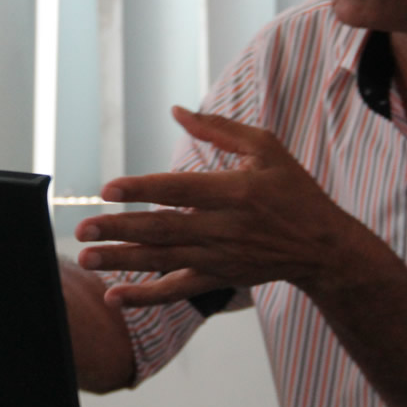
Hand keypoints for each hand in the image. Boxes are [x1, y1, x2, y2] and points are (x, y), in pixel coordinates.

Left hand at [75, 106, 358, 306]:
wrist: (323, 247)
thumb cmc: (293, 190)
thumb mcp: (266, 149)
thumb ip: (220, 129)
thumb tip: (177, 110)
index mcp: (235, 191)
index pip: (180, 190)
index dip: (143, 189)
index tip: (108, 189)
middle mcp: (225, 227)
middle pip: (163, 229)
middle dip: (119, 230)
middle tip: (82, 229)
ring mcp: (220, 257)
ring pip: (163, 261)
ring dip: (122, 261)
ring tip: (85, 258)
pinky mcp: (219, 279)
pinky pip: (177, 291)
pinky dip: (145, 296)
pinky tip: (113, 296)